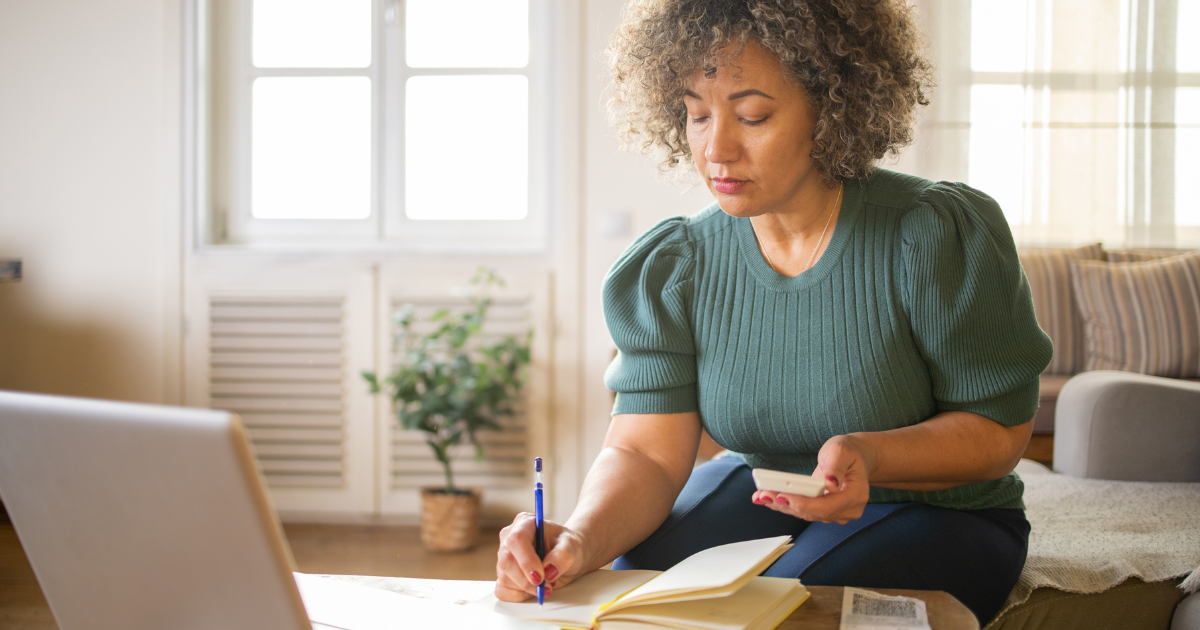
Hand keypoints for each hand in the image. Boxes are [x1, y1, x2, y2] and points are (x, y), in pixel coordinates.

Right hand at [495, 512, 589, 601]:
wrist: (567, 557)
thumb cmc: (567, 546)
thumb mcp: (572, 546)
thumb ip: (563, 555)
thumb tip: (549, 570)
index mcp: (525, 524)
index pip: (516, 539)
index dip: (526, 560)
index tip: (540, 577)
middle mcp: (510, 539)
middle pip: (506, 561)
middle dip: (525, 579)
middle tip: (545, 587)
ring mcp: (504, 557)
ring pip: (504, 577)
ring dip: (525, 588)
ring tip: (545, 585)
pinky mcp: (504, 574)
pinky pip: (502, 590)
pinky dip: (517, 595)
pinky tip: (532, 591)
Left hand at [750, 435, 874, 524]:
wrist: (854, 458)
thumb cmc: (849, 452)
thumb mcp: (841, 451)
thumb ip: (835, 467)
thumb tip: (830, 484)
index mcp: (855, 495)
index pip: (827, 507)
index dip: (803, 504)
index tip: (782, 497)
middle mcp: (848, 510)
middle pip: (813, 513)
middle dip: (786, 504)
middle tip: (762, 495)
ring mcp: (837, 513)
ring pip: (806, 513)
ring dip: (782, 505)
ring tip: (760, 495)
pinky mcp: (825, 512)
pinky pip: (804, 510)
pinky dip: (786, 503)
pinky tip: (768, 497)